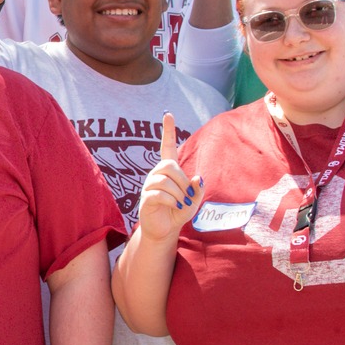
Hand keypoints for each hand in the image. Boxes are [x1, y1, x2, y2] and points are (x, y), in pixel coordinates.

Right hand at [135, 112, 205, 240]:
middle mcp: (156, 174)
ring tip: (181, 204)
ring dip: (178, 194)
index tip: (168, 114)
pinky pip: (159, 194)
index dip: (168, 131)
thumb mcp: (194, 200)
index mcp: (168, 171)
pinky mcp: (145, 198)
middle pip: (168, 166)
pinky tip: (174, 207)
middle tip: (187, 196)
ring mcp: (149, 186)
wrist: (165, 230)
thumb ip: (198, 189)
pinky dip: (171, 201)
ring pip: (164, 180)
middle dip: (182, 181)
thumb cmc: (179, 212)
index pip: (166, 146)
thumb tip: (198, 178)